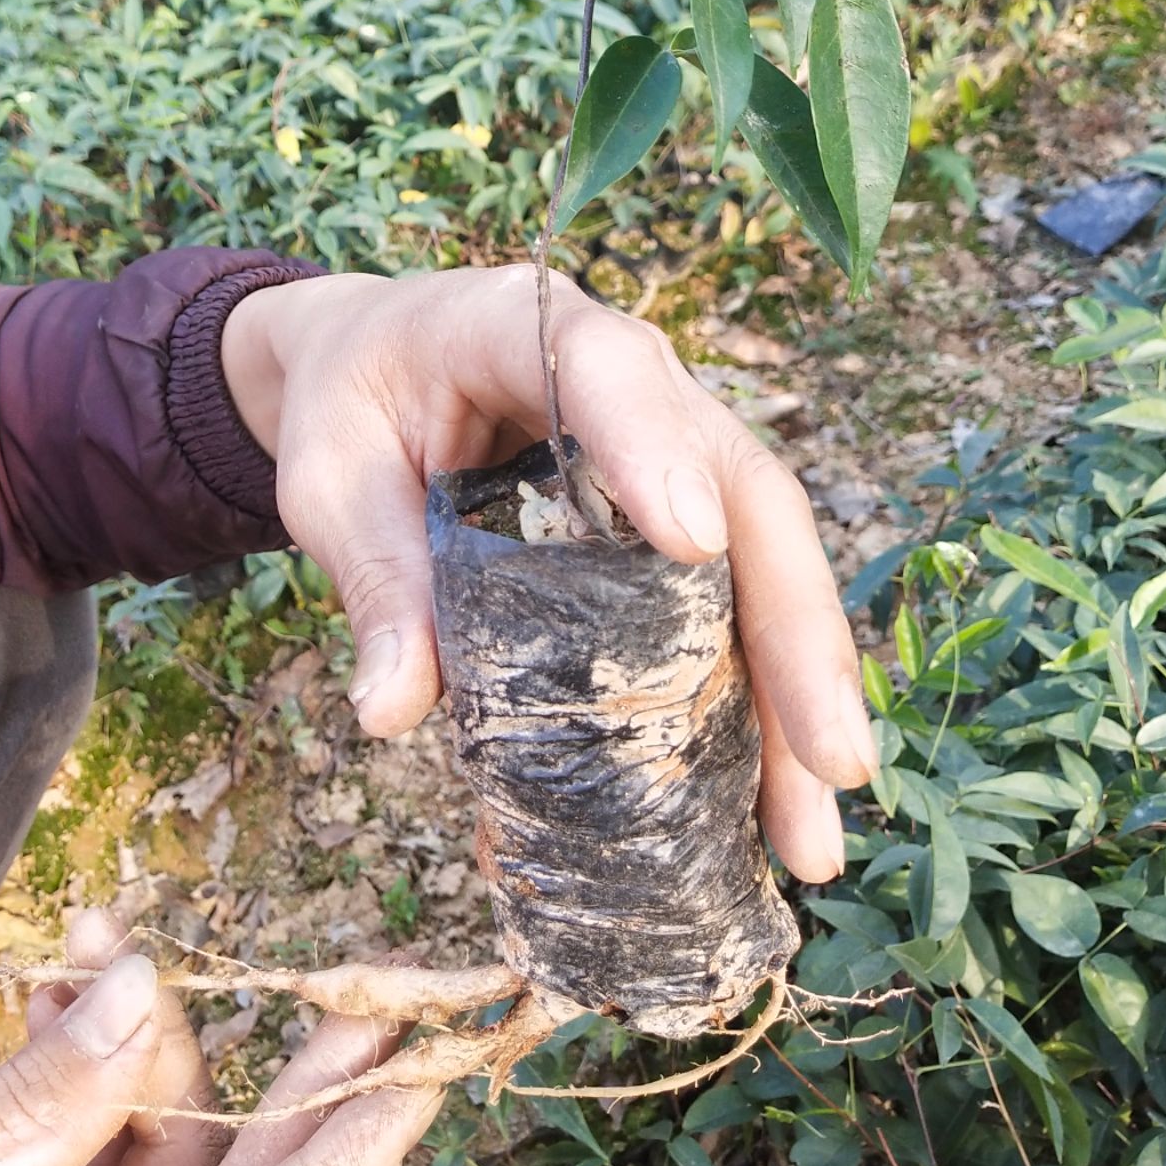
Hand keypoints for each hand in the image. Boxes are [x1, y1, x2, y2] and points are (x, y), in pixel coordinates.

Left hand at [222, 264, 873, 881]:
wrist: (371, 362)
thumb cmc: (353, 400)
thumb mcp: (332, 476)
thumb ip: (372, 572)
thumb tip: (389, 708)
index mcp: (531, 328)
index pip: (608, 371)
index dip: (654, 447)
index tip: (692, 539)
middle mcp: (636, 383)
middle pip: (744, 490)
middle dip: (795, 626)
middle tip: (833, 757)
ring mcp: (674, 454)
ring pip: (763, 565)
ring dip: (795, 702)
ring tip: (811, 837)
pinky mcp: (676, 527)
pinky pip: (730, 612)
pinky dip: (746, 716)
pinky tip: (752, 818)